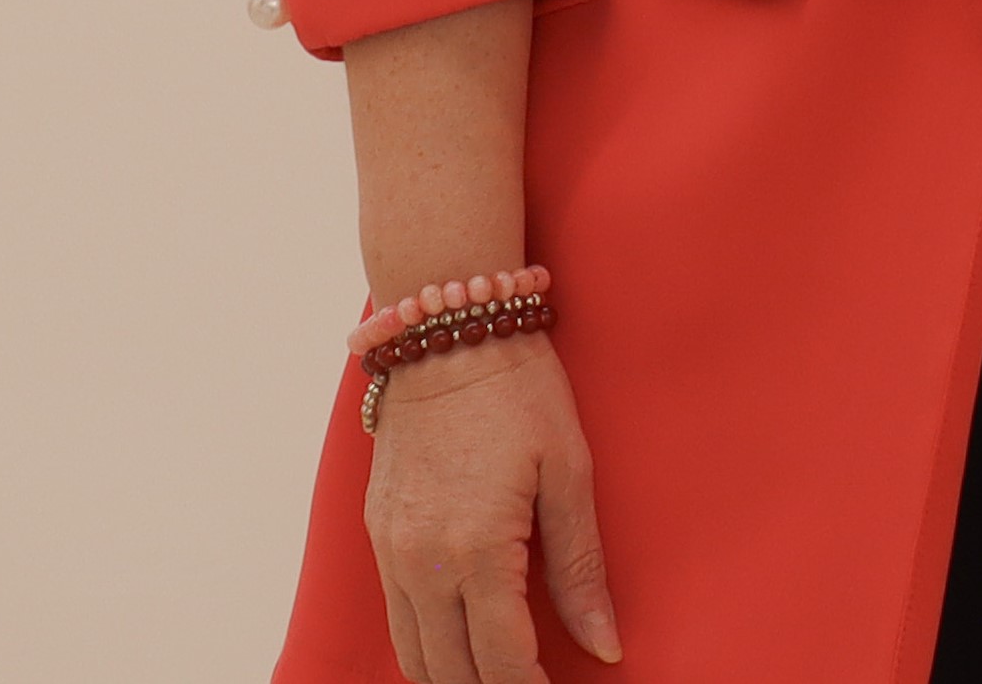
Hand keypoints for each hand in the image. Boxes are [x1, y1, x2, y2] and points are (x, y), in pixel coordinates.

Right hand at [365, 334, 621, 678]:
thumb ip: (581, 568)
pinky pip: (396, 614)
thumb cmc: (519, 392)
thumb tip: (605, 644)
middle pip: (449, 671)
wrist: (446, 331)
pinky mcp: (376, 533)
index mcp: (476, 550)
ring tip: (500, 675)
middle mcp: (422, 561)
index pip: (501, 662)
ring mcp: (391, 549)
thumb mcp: (569, 472)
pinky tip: (462, 639)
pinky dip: (427, 643)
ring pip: (413, 653)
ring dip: (453, 676)